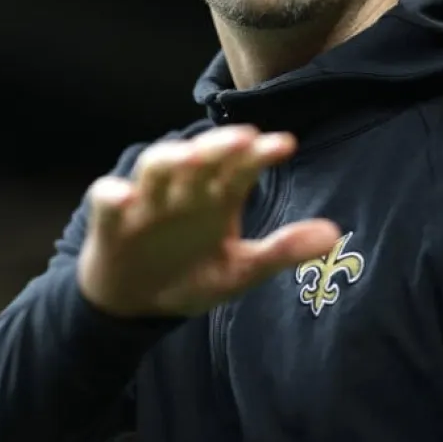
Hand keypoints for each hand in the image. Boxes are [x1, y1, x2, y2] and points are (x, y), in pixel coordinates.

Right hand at [77, 125, 341, 317]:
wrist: (133, 304)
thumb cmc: (189, 275)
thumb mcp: (239, 271)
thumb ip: (282, 251)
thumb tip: (335, 231)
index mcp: (217, 195)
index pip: (242, 166)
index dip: (260, 153)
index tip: (284, 144)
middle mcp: (184, 189)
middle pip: (201, 157)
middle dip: (219, 145)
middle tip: (242, 137)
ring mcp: (146, 201)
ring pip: (156, 167)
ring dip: (171, 158)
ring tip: (189, 156)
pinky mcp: (111, 220)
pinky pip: (107, 198)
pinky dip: (113, 194)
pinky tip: (125, 196)